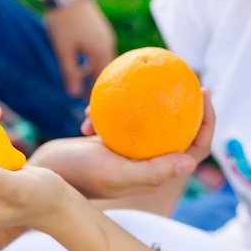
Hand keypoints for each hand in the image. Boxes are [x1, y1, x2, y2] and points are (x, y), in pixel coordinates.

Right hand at [32, 89, 215, 198]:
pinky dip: (107, 110)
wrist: (42, 174)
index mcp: (153, 175)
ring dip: (138, 104)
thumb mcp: (113, 172)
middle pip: (177, 131)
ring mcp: (126, 152)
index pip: (194, 150)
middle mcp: (144, 164)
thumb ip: (150, 172)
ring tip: (129, 85)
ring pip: (147, 122)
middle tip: (184, 75)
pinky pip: (119, 119)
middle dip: (185, 104)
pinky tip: (89, 108)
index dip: (208, 123)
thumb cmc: (76, 174)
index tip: (205, 93)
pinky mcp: (108, 142)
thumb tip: (191, 162)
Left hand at [45, 0, 115, 96]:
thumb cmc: (63, 24)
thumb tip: (73, 94)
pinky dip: (91, 61)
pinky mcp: (101, 31)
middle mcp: (108, 44)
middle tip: (81, 95)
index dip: (94, 94)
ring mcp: (106, 36)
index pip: (102, 80)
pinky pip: (100, 52)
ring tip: (76, 78)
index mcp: (101, 52)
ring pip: (101, 61)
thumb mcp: (64, 52)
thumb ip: (70, 74)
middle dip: (93, 84)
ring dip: (90, 71)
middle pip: (104, 72)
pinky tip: (79, 63)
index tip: (85, 105)